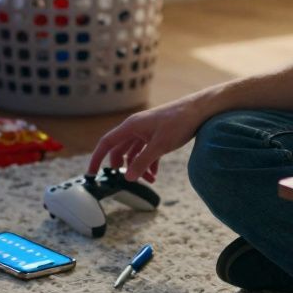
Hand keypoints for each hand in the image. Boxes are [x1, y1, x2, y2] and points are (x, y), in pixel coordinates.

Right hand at [86, 96, 208, 183]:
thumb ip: (143, 162)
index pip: (107, 142)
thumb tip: (127, 177)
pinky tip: (154, 175)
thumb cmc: (179, 122)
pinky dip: (148, 163)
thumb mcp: (160, 145)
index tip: (92, 173)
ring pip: (134, 153)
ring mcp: (146, 131)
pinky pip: (146, 152)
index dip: (97, 158)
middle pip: (120, 150)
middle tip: (123, 181)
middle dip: (121, 166)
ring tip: (148, 181)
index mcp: (131, 126)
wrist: (199, 111)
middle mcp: (136, 128)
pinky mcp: (156, 135)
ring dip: (138, 167)